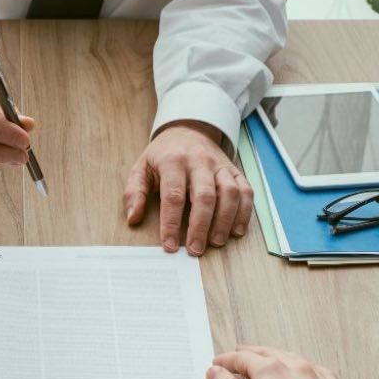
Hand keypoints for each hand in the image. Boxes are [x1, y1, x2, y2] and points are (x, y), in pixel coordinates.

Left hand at [124, 121, 252, 254]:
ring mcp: (220, 166)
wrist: (188, 129)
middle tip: (195, 249)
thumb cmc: (163, 155)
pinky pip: (246, 191)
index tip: (169, 245)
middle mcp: (199, 161)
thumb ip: (134, 192)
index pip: (173, 195)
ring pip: (230, 193)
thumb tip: (132, 218)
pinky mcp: (234, 170)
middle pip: (204, 196)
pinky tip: (236, 231)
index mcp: (173, 161)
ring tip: (216, 242)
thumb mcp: (141, 167)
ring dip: (225, 221)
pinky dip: (244, 212)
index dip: (171, 223)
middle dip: (200, 226)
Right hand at [206, 345, 352, 378]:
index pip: (242, 359)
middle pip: (267, 353)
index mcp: (269, 371)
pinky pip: (316, 369)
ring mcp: (316, 376)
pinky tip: (304, 371)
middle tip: (239, 353)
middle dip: (250, 353)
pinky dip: (303, 367)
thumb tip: (214, 372)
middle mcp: (294, 366)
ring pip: (292, 358)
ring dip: (276, 356)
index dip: (227, 360)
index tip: (218, 363)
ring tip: (268, 358)